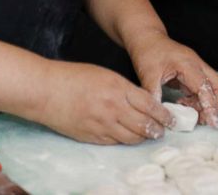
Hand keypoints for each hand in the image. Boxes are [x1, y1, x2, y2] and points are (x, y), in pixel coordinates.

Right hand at [36, 61, 172, 144]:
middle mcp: (113, 108)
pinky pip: (115, 142)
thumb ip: (124, 89)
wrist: (45, 91)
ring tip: (149, 135)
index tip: (171, 119)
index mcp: (118, 88)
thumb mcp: (104, 74)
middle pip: (145, 125)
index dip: (164, 115)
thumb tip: (141, 101)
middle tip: (164, 130)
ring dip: (143, 137)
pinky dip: (125, 140)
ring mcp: (103, 125)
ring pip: (132, 137)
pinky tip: (128, 136)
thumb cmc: (72, 77)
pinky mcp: (92, 136)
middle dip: (158, 129)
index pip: (150, 105)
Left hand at [127, 29, 217, 128]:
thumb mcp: (147, 74)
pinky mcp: (192, 71)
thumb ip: (154, 94)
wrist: (146, 37)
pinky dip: (198, 99)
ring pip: (212, 87)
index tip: (212, 122)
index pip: (205, 87)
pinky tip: (184, 104)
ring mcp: (196, 67)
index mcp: (187, 64)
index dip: (210, 106)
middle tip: (209, 121)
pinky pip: (202, 87)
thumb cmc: (148, 51)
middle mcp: (196, 64)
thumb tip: (158, 114)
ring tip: (194, 115)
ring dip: (207, 103)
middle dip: (217, 105)